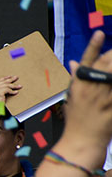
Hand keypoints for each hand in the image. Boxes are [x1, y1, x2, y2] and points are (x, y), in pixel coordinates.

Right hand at [0, 75, 20, 113]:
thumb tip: (6, 88)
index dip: (5, 78)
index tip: (10, 76)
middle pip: (4, 82)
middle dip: (11, 79)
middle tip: (16, 77)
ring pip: (7, 85)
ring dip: (14, 86)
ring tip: (19, 86)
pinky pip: (8, 90)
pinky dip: (13, 91)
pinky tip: (16, 92)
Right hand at [64, 31, 111, 161]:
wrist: (80, 143)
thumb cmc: (75, 120)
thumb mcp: (71, 98)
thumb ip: (76, 79)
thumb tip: (76, 63)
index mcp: (78, 86)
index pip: (86, 61)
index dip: (93, 46)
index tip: (99, 32)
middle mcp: (90, 90)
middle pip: (105, 64)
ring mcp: (102, 99)